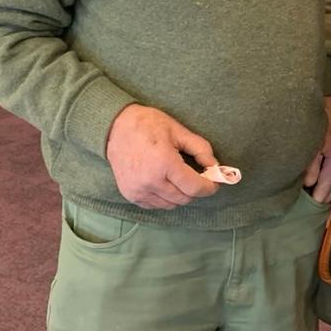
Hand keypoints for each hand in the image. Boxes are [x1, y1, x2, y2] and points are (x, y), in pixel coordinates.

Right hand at [105, 104, 219, 209]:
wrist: (115, 128)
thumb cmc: (149, 125)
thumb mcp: (178, 131)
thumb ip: (200, 149)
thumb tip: (215, 167)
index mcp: (164, 164)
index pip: (194, 187)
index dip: (209, 187)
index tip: (215, 182)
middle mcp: (151, 182)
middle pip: (184, 199)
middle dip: (196, 190)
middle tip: (199, 177)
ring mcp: (138, 191)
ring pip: (170, 205)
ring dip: (181, 195)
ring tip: (181, 179)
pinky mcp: (130, 195)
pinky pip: (155, 205)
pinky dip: (165, 198)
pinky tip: (166, 183)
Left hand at [303, 97, 330, 202]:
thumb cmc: (321, 121)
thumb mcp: (311, 142)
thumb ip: (310, 166)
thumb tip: (307, 185)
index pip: (326, 189)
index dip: (315, 200)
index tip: (305, 208)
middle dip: (321, 198)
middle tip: (308, 207)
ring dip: (326, 191)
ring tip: (313, 197)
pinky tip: (321, 184)